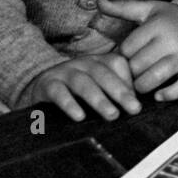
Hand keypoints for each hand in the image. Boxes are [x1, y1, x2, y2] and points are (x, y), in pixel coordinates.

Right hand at [16, 52, 139, 120]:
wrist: (38, 86)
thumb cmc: (76, 91)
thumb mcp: (97, 86)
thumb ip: (116, 92)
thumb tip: (137, 106)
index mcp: (98, 61)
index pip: (117, 64)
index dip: (129, 82)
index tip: (139, 102)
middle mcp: (83, 63)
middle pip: (103, 73)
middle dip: (120, 91)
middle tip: (134, 109)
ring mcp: (64, 72)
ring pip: (83, 82)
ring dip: (99, 99)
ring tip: (112, 115)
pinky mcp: (47, 85)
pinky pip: (58, 92)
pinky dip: (69, 104)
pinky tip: (79, 116)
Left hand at [111, 0, 177, 101]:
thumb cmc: (172, 19)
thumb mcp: (149, 10)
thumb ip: (122, 8)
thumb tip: (97, 2)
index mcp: (157, 25)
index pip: (127, 49)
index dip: (123, 56)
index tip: (128, 57)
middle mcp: (171, 40)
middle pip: (138, 65)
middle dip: (131, 73)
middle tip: (132, 73)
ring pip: (154, 78)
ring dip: (142, 86)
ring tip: (141, 84)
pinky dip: (168, 95)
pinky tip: (158, 95)